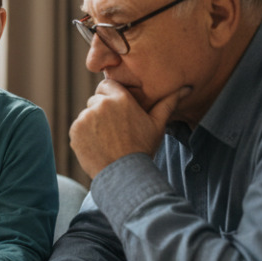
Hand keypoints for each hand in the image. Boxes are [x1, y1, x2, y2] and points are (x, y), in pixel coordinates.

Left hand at [69, 80, 186, 176]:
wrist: (125, 175)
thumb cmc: (143, 148)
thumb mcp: (157, 124)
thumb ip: (168, 102)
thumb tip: (186, 88)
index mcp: (120, 98)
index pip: (107, 85)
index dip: (111, 97)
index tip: (118, 111)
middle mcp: (100, 104)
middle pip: (96, 100)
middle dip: (102, 110)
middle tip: (115, 129)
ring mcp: (85, 118)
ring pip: (87, 114)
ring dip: (93, 123)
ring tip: (108, 140)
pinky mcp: (75, 131)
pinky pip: (78, 128)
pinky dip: (85, 135)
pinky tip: (99, 146)